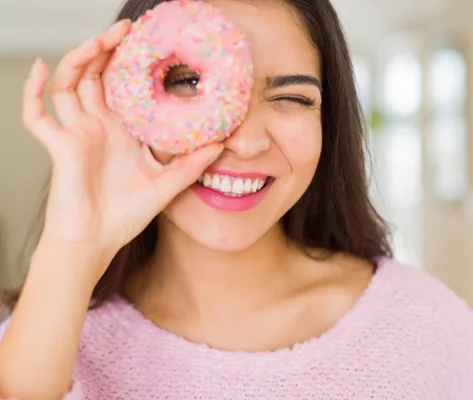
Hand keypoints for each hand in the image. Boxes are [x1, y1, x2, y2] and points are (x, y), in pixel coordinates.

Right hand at [22, 20, 222, 271]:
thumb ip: (192, 165)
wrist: (97, 242)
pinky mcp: (59, 147)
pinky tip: (41, 68)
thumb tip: (222, 144)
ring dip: (81, 59)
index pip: (124, 88)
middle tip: (126, 29)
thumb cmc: (126, 216)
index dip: (132, 66)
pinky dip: (32, 90)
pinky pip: (37, 114)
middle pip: (97, 77)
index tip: (152, 45)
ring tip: (100, 39)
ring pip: (70, 84)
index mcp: (123, 132)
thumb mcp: (167, 185)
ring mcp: (77, 134)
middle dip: (108, 50)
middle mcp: (99, 127)